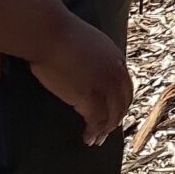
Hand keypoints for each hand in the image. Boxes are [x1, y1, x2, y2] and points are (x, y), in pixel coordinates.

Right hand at [31, 15, 133, 145]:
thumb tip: (86, 67)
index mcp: (116, 58)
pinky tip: (86, 137)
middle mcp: (115, 72)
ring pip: (111, 114)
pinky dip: (93, 131)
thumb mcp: (87, 44)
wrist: (49, 33)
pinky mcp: (89, 96)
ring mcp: (104, 85)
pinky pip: (96, 120)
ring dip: (104, 130)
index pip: (126, 86)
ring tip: (95, 140)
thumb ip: (94, 58)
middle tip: (106, 132)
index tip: (114, 113)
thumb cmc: (58, 35)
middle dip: (115, 119)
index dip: (120, 102)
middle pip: (122, 103)